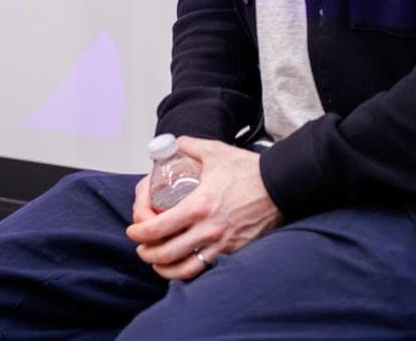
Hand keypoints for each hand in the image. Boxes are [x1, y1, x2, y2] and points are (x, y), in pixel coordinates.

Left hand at [124, 137, 282, 279]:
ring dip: (165, 268)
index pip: (157, 227)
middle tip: (141, 248)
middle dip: (147, 253)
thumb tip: (172, 145)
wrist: (282, 186)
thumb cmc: (250, 171)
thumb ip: (188, 145)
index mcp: (198, 206)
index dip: (139, 232)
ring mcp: (223, 243)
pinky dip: (190, 271)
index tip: (133, 231)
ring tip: (157, 262)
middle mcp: (209, 229)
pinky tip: (182, 266)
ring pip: (186, 268)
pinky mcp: (237, 251)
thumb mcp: (213, 151)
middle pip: (167, 252)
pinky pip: (208, 268)